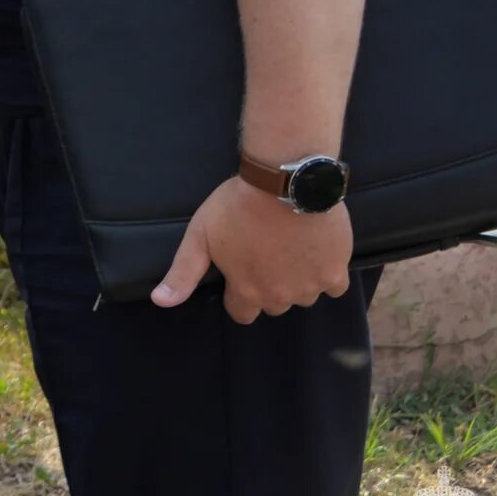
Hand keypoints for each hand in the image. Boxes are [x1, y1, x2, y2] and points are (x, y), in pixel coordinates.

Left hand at [151, 179, 354, 322]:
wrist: (285, 182)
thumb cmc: (237, 207)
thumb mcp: (199, 237)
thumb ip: (182, 273)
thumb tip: (160, 302)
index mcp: (247, 291)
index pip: (242, 313)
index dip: (238, 295)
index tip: (240, 271)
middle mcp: (281, 296)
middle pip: (273, 305)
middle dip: (268, 287)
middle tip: (264, 255)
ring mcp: (311, 286)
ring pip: (303, 296)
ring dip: (297, 281)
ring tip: (288, 250)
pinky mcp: (336, 271)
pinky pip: (332, 286)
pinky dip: (326, 274)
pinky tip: (315, 252)